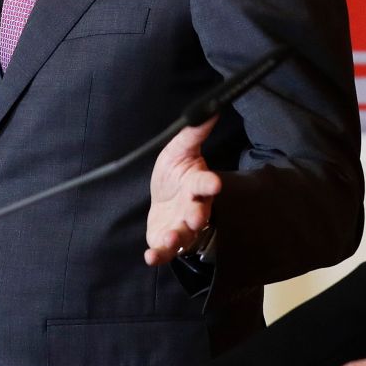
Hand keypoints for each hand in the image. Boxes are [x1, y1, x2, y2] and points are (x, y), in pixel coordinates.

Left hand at [143, 117, 220, 265]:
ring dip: (178, 236)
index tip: (215, 183)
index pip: (205, 183)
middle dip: (197, 215)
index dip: (210, 184)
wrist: (164, 199)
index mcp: (196, 185)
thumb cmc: (175, 173)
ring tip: (171, 237)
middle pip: (198, 213)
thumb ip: (194, 133)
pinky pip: (164, 250)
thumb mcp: (179, 149)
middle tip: (196, 216)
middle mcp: (192, 208)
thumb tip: (210, 108)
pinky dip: (158, 255)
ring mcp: (180, 226)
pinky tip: (150, 257)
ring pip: (184, 234)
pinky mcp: (166, 240)